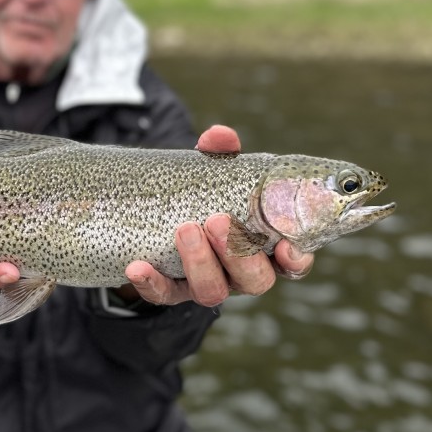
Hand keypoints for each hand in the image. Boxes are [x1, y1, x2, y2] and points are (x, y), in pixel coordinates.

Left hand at [122, 124, 313, 307]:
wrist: (158, 219)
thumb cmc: (204, 196)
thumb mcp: (214, 174)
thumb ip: (221, 156)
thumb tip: (219, 136)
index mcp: (263, 248)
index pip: (292, 264)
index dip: (295, 261)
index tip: (285, 246)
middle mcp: (240, 274)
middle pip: (254, 281)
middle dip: (238, 254)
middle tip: (217, 221)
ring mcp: (207, 285)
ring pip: (212, 292)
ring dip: (200, 263)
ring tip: (185, 229)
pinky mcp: (172, 291)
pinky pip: (164, 295)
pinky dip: (151, 283)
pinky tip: (137, 267)